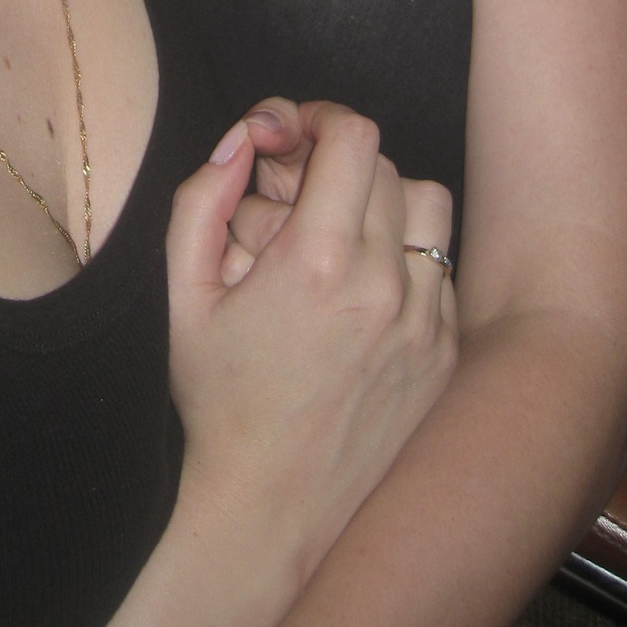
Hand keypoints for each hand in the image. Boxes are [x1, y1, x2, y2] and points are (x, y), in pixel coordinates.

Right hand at [164, 102, 457, 604]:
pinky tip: (361, 291)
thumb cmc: (221, 399)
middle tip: (295, 198)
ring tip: (340, 234)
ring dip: (384, 202)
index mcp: (318, 262)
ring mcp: (424, 322)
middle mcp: (384, 286)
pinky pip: (440, 269)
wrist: (272, 507)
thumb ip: (203, 198)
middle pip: (386, 165)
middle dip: (336, 164)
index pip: (354, 137)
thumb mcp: (183, 293)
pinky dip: (404, 259)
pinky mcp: (444, 355)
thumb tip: (241, 139)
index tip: (290, 139)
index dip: (319, 119)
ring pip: (428, 208)